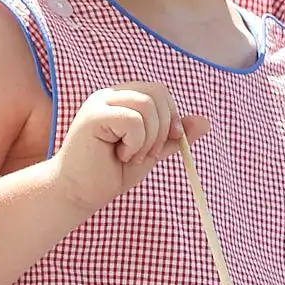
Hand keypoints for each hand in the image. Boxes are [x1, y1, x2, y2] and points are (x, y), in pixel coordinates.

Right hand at [52, 87, 206, 214]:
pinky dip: (135, 144)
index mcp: (123, 99)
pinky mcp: (93, 116)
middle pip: (158, 93)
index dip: (171, 116)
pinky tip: (119, 155)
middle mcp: (111, 96)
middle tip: (145, 153)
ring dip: (148, 139)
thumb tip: (205, 121)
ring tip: (130, 155)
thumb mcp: (151, 152)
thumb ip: (173, 136)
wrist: (79, 193)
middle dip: (163, 128)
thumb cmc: (110, 172)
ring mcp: (100, 103)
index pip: (160, 91)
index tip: (166, 141)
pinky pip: (134, 121)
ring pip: (148, 106)